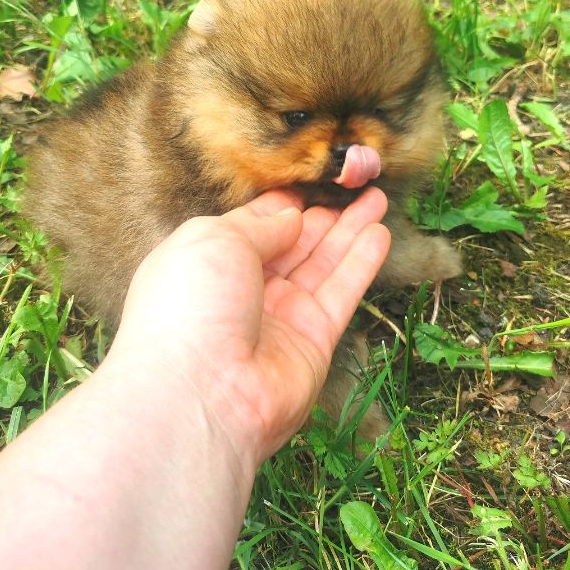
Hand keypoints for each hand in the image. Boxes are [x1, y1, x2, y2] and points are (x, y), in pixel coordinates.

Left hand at [113, 188, 389, 463]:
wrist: (199, 393)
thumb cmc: (190, 306)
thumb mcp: (214, 240)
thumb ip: (259, 225)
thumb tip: (291, 217)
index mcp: (210, 262)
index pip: (254, 225)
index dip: (284, 203)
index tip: (314, 176)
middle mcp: (245, 290)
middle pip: (293, 244)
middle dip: (324, 214)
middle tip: (356, 183)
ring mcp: (280, 317)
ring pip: (323, 265)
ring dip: (350, 231)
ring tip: (377, 198)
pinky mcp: (313, 342)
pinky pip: (341, 294)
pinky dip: (361, 263)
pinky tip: (379, 233)